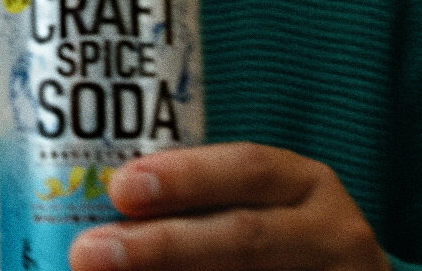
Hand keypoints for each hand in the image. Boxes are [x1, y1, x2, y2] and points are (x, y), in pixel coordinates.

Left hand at [67, 143, 388, 270]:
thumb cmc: (279, 241)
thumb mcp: (255, 209)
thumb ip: (193, 208)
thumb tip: (101, 222)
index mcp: (305, 184)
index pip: (248, 169)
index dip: (184, 177)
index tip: (119, 188)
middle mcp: (331, 232)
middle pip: (244, 237)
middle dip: (161, 246)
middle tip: (89, 253)